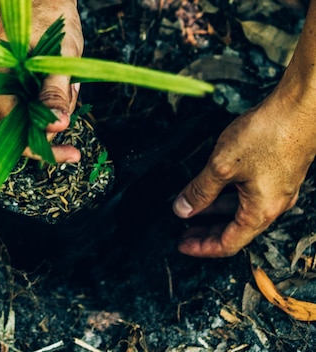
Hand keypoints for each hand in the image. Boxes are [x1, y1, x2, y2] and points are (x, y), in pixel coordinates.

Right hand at [0, 0, 82, 162]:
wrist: (38, 1)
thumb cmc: (48, 20)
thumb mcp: (59, 57)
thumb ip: (56, 94)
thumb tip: (58, 126)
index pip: (15, 132)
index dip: (46, 146)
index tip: (73, 155)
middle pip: (17, 132)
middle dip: (50, 123)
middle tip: (72, 97)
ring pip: (20, 125)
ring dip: (47, 114)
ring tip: (64, 85)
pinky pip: (18, 114)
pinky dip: (40, 109)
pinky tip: (55, 90)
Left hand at [173, 94, 315, 256]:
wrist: (301, 107)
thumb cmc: (267, 135)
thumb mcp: (221, 167)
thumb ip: (200, 191)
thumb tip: (181, 210)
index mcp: (260, 211)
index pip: (228, 244)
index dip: (202, 248)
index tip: (181, 246)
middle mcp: (273, 205)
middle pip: (235, 231)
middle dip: (206, 233)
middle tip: (182, 235)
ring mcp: (277, 189)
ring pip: (241, 211)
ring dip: (215, 213)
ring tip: (191, 211)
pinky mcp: (278, 173)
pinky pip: (248, 194)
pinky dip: (227, 197)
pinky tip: (212, 189)